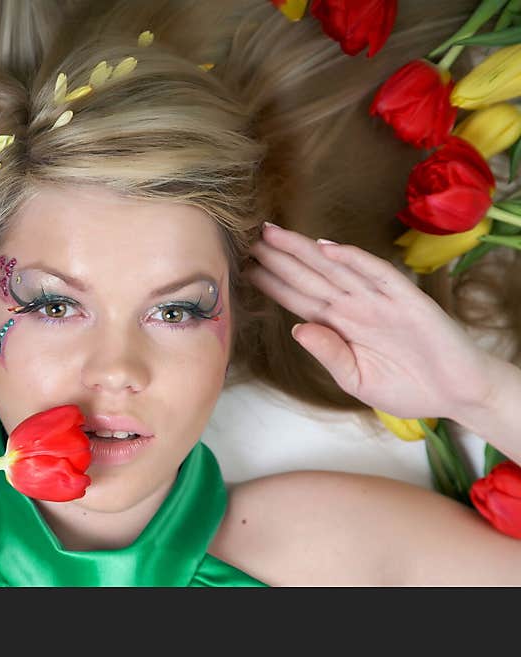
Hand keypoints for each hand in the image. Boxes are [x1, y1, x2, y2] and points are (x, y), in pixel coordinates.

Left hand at [243, 222, 495, 419]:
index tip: (245, 268)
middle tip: (248, 238)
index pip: (300, 299)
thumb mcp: (358, 380)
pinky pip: (378, 274)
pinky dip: (354, 260)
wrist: (459, 394)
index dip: (273, 283)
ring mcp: (380, 301)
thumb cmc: (409, 388)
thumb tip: (298, 330)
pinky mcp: (407, 300)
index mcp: (342, 326)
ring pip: (335, 269)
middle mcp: (356, 307)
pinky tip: (328, 248)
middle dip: (279, 258)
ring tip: (273, 234)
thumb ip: (329, 354)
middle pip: (310, 277)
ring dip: (304, 250)